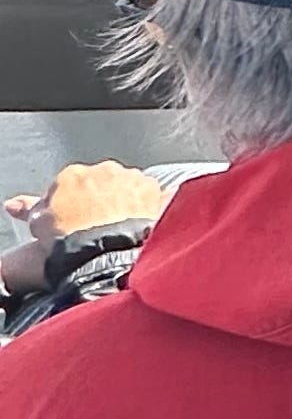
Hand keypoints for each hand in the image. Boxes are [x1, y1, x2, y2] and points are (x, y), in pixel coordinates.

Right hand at [0, 161, 164, 294]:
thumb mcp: (39, 225)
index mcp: (72, 175)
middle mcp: (102, 169)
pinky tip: (139, 217)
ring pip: (124, 184)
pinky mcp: (150, 188)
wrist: (102, 249)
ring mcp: (129, 177)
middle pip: (98, 181)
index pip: (69, 184)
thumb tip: (14, 204)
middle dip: (96, 197)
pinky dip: (144, 203)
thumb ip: (29, 208)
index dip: (69, 203)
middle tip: (95, 221)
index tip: (72, 218)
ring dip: (121, 198)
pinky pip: (148, 192)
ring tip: (117, 223)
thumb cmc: (68, 239)